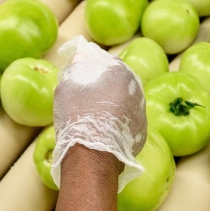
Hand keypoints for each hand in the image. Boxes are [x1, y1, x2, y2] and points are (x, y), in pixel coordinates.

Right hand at [51, 37, 146, 190]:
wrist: (92, 154)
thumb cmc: (78, 116)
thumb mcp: (68, 85)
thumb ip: (77, 66)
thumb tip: (82, 56)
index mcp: (120, 72)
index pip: (109, 62)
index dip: (96, 67)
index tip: (85, 75)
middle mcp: (136, 89)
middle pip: (119, 82)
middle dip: (107, 86)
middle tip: (89, 96)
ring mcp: (141, 111)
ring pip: (125, 101)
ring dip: (113, 104)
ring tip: (96, 115)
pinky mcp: (141, 131)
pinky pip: (127, 120)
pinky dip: (118, 121)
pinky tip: (105, 129)